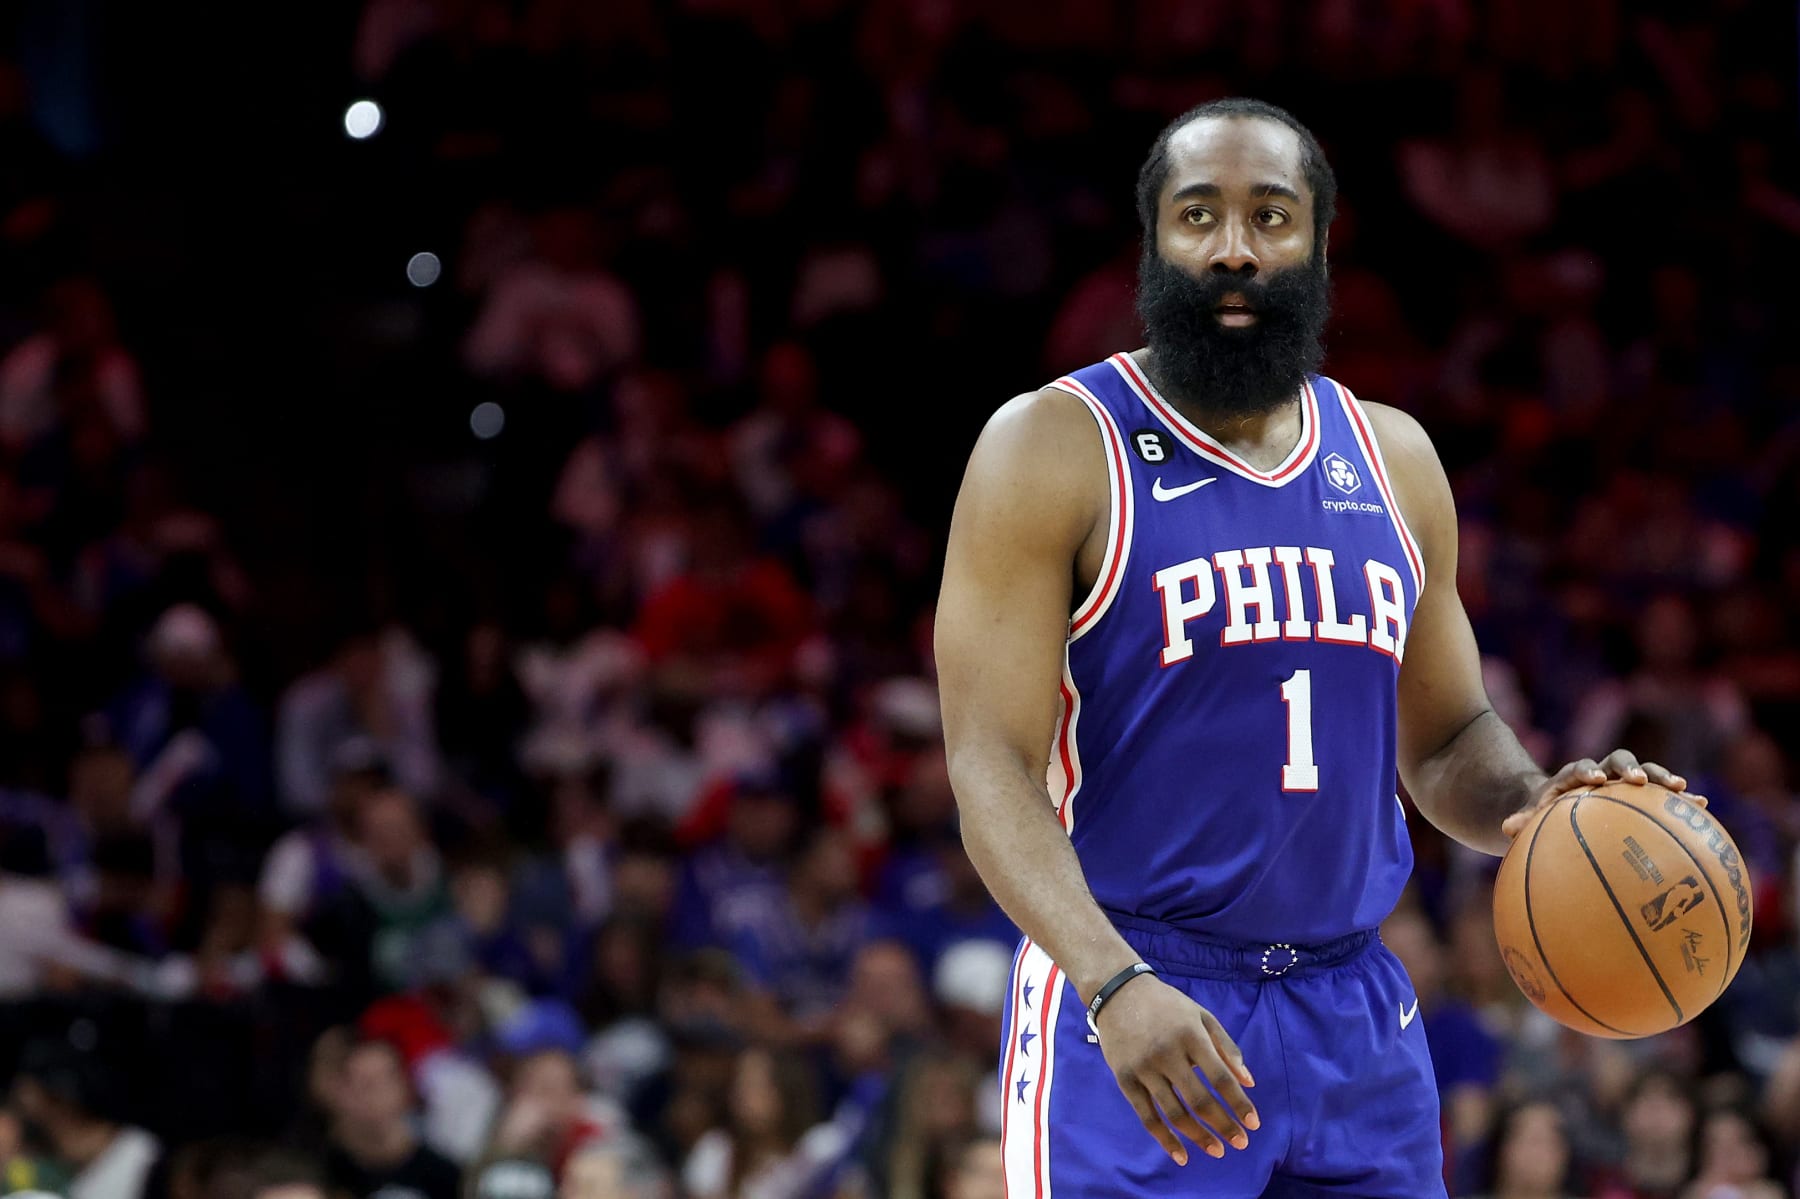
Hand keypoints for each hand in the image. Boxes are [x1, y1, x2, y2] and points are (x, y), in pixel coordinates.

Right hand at [1092, 975, 1257, 1164]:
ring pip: (1175, 1112)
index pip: (1220, 1078)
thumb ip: (1227, 1047)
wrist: (1117, 991)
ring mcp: (1144, 1068)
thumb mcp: (1201, 1016)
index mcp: (1191, 1036)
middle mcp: (1167, 1053)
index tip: (1253, 1124)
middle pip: (1200, 1100)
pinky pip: (1147, 1116)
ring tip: (1217, 1150)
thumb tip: (1249, 1082)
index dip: (1239, 1103)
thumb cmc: (1166, 1005)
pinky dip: (1165, 1140)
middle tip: (1240, 1143)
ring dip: (1199, 1136)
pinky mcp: (1125, 1079)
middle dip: (1224, 1125)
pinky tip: (1181, 1156)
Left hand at [1501, 748, 1706, 839]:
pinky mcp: (1643, 794)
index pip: (1579, 767)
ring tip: (1683, 790)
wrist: (1563, 802)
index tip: (1593, 778)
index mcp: (1574, 776)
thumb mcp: (1532, 815)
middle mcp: (1602, 771)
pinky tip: (1704, 809)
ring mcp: (1624, 780)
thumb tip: (1506, 827)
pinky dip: (1681, 799)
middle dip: (1629, 767)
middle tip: (1636, 780)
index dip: (1586, 769)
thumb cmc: (1547, 812)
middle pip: (1618, 760)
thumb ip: (1524, 819)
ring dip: (1662, 778)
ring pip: (1646, 772)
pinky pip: (1664, 794)